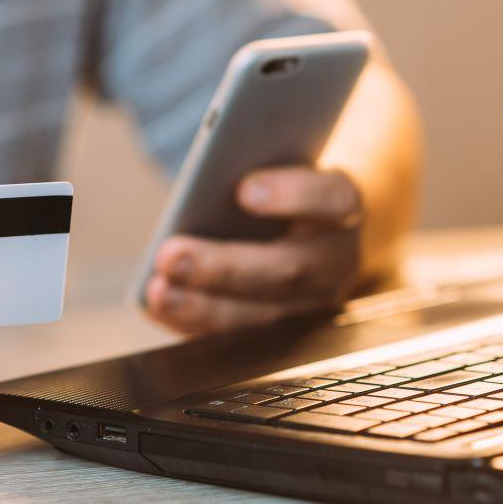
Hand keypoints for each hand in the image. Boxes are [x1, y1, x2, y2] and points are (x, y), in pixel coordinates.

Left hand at [146, 167, 364, 334]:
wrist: (307, 223)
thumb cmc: (281, 184)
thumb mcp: (276, 164)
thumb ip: (251, 166)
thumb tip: (207, 178)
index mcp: (344, 206)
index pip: (333, 199)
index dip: (292, 195)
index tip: (243, 189)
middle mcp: (337, 261)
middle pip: (288, 270)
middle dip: (224, 267)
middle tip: (170, 255)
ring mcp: (314, 304)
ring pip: (263, 317)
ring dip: (204, 307)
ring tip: (158, 289)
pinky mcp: (285, 333)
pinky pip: (240, 339)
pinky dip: (195, 324)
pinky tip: (160, 305)